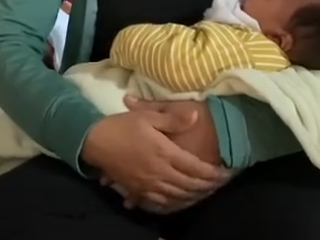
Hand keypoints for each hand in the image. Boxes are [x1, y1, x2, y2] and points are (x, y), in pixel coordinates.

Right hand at [119, 96, 231, 211]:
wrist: (94, 142)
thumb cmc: (122, 126)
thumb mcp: (147, 117)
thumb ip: (173, 119)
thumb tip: (196, 117)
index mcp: (165, 153)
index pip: (195, 168)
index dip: (212, 173)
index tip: (225, 173)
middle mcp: (159, 172)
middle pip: (189, 185)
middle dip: (206, 187)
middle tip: (218, 184)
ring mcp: (148, 184)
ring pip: (176, 196)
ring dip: (193, 196)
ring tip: (203, 193)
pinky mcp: (137, 190)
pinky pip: (159, 202)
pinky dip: (173, 204)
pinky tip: (178, 201)